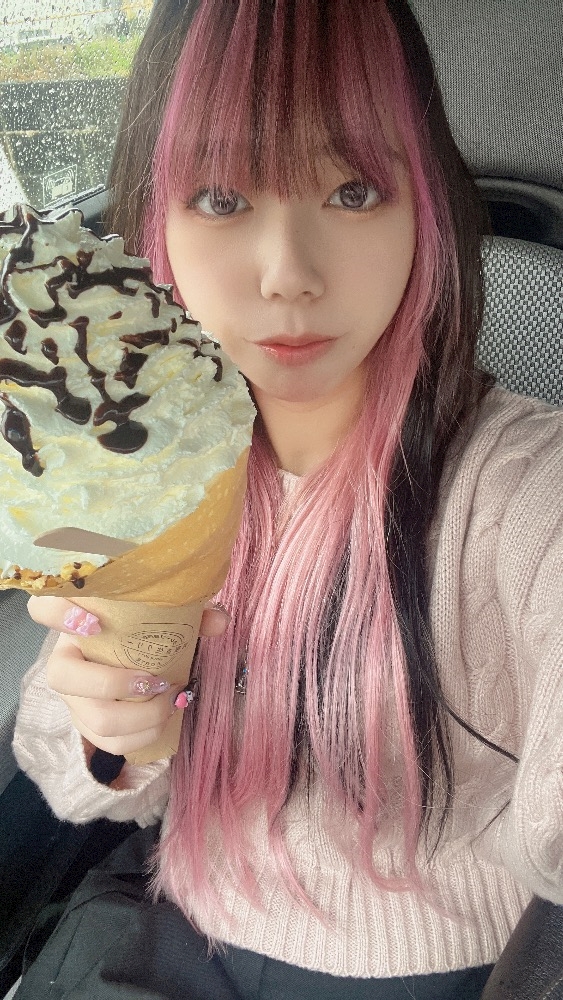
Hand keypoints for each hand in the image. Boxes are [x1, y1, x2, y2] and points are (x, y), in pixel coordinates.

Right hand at [27, 596, 228, 756]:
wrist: (136, 657)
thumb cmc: (143, 629)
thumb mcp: (163, 613)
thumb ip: (189, 612)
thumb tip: (219, 622)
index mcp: (74, 620)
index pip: (42, 608)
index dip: (58, 616)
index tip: (93, 624)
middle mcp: (65, 659)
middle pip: (63, 678)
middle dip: (114, 684)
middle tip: (154, 679)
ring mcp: (73, 698)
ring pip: (91, 718)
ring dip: (138, 716)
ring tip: (170, 701)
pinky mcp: (88, 724)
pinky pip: (109, 742)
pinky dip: (143, 735)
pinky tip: (167, 719)